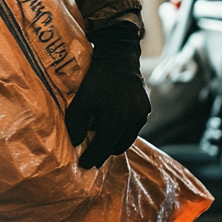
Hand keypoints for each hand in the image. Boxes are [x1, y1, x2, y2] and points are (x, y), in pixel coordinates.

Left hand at [65, 21, 150, 169]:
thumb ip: (77, 123)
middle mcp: (133, 121)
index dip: (92, 158)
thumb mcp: (82, 99)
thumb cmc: (97, 77)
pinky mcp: (145, 108)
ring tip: (100, 141)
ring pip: (126, 139)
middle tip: (91, 156)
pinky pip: (133, 128)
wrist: (119, 55)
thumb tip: (76, 143)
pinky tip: (111, 126)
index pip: (103, 148)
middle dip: (103, 152)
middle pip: (116, 146)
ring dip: (113, 142)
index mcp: (117, 120)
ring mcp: (141, 115)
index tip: (83, 165)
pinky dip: (122, 131)